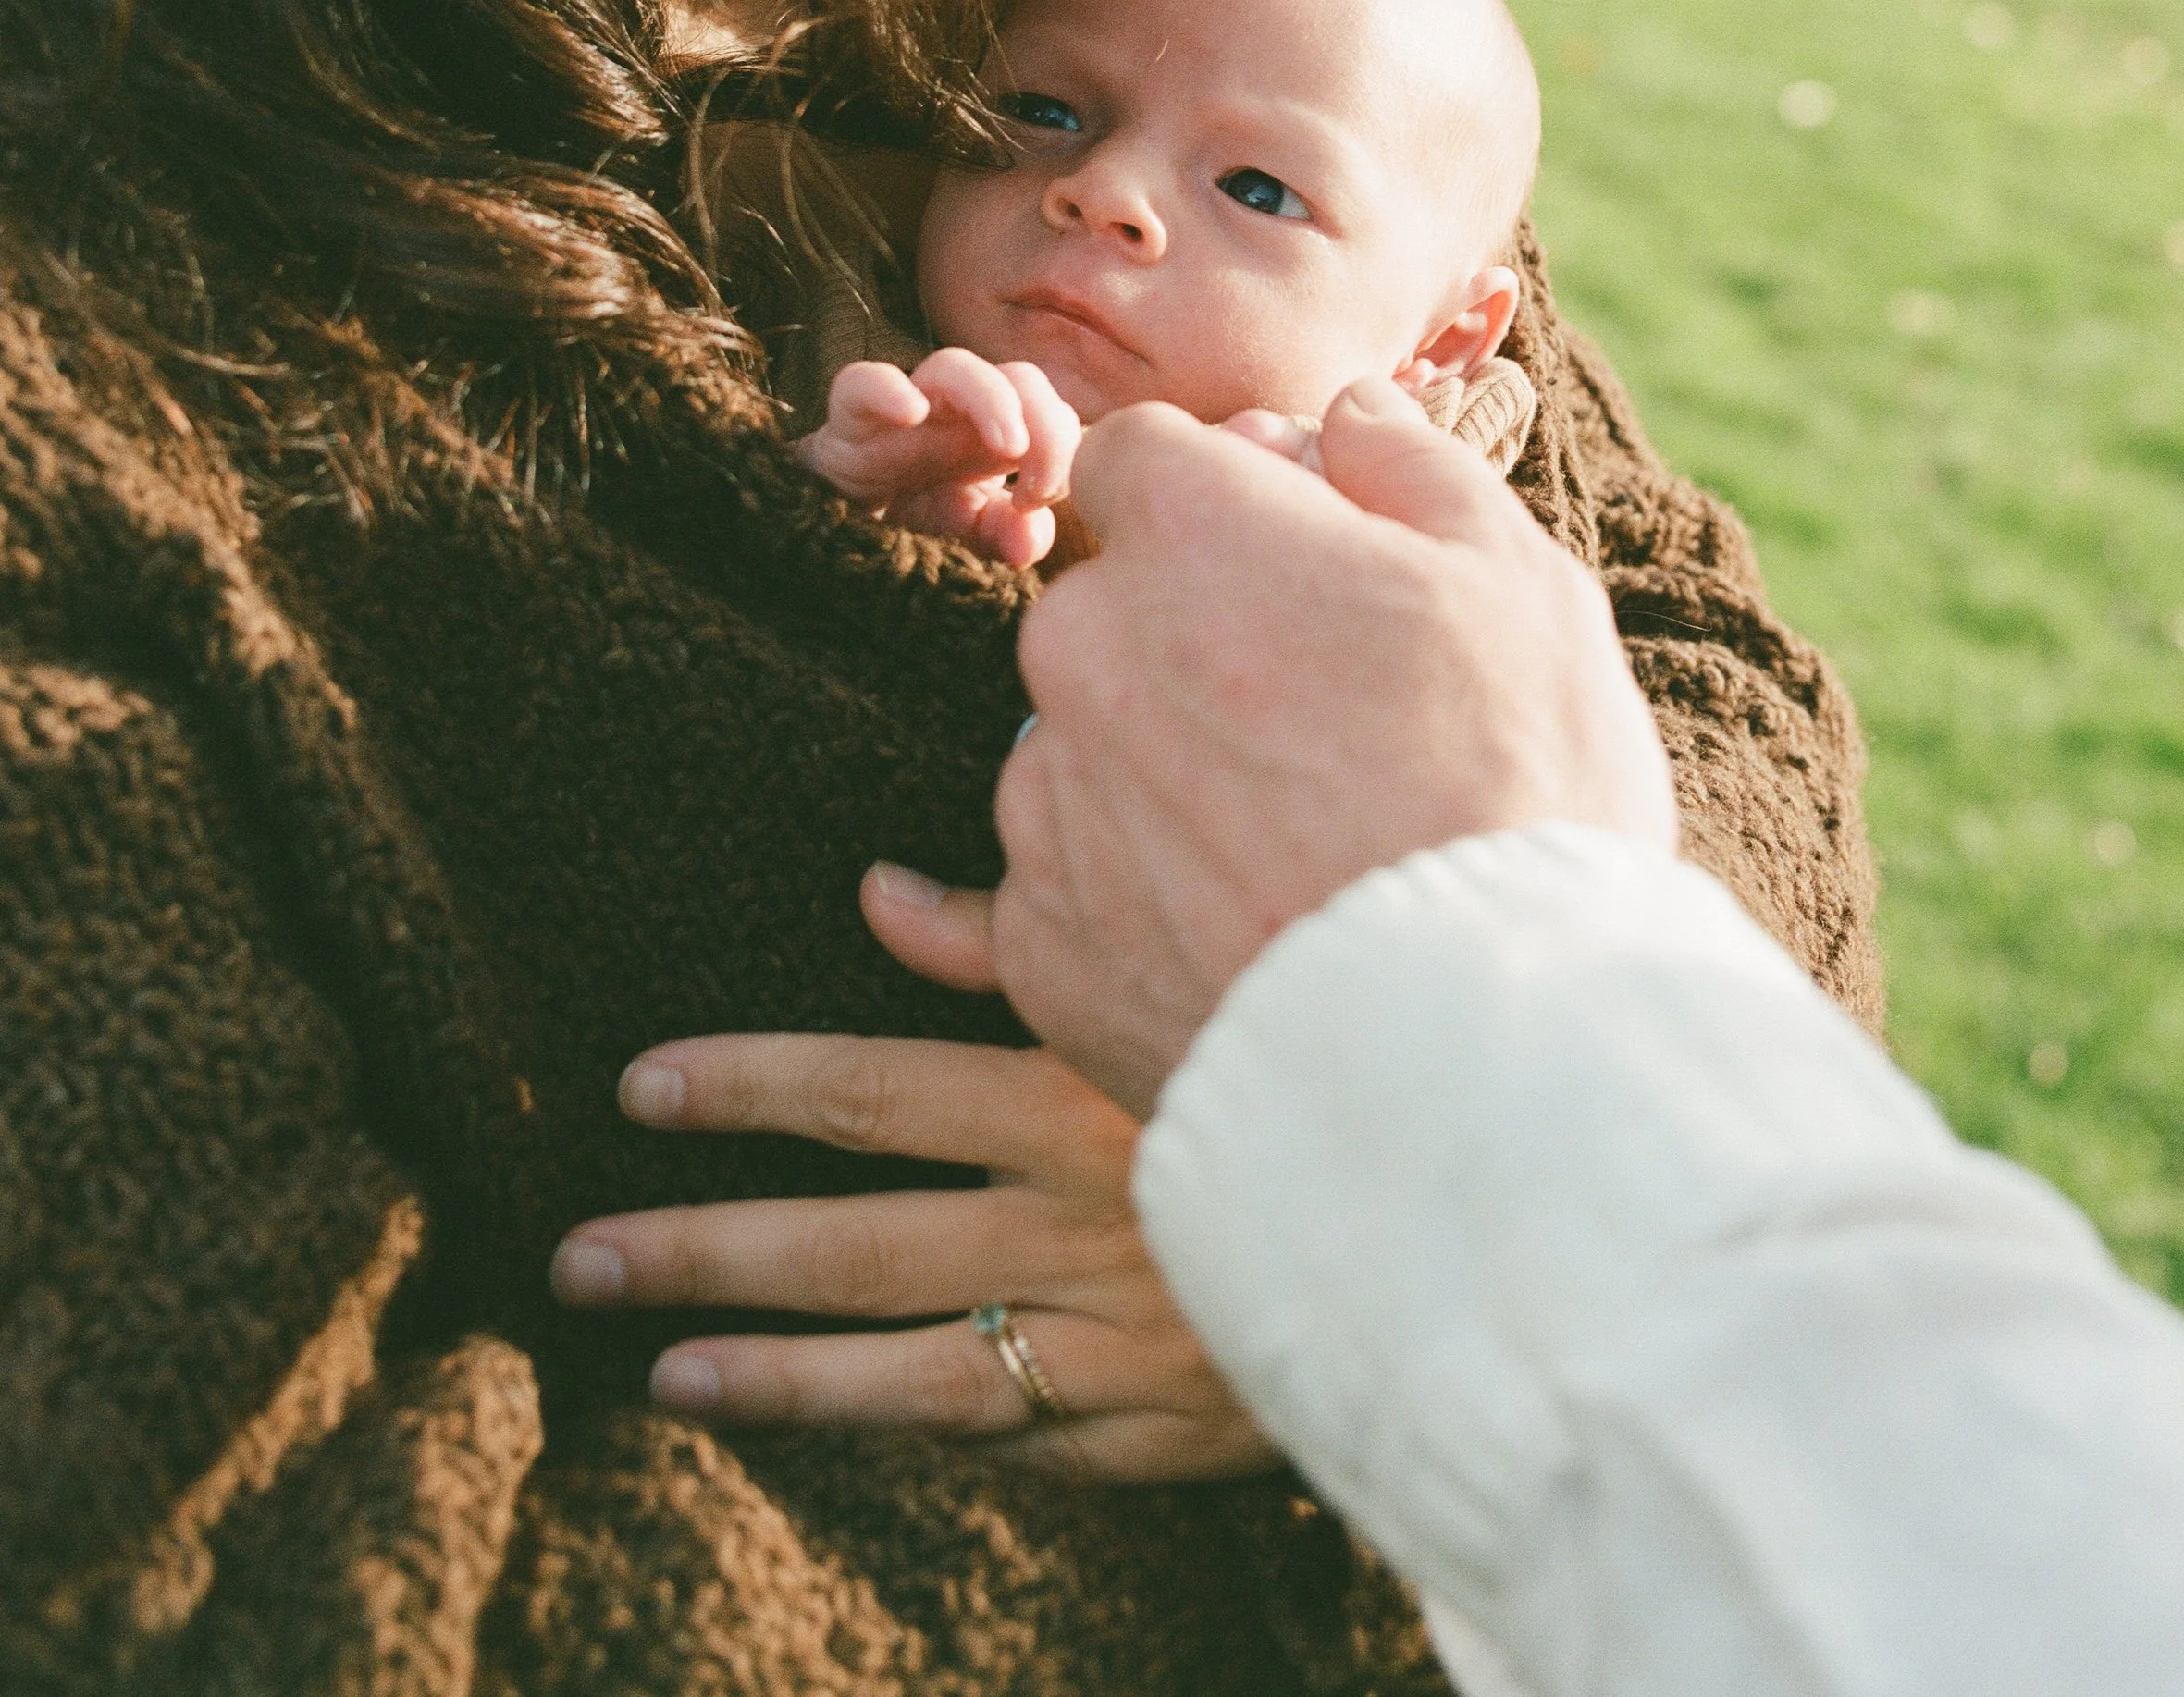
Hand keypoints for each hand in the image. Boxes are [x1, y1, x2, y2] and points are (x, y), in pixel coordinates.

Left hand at [547, 871, 1272, 1482]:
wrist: (1458, 1203)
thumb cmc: (1301, 1043)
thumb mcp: (1162, 979)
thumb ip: (1013, 940)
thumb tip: (874, 891)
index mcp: (1069, 1099)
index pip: (870, 1092)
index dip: (746, 1088)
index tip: (640, 1088)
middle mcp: (1071, 1224)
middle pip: (855, 1241)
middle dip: (706, 1250)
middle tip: (577, 1257)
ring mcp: (1108, 1341)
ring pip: (910, 1372)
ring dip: (779, 1376)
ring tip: (664, 1374)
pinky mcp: (1155, 1428)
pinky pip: (1019, 1439)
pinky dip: (928, 1435)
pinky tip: (843, 1432)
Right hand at [797, 348, 1081, 567]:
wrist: (827, 522)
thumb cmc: (908, 517)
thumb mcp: (964, 534)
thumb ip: (1004, 533)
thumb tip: (1031, 538)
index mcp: (996, 436)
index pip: (1054, 414)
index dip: (1065, 449)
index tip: (1045, 500)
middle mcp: (958, 412)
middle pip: (1019, 378)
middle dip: (1046, 421)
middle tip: (1041, 486)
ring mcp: (906, 407)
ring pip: (955, 367)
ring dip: (993, 401)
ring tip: (1010, 448)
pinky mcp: (849, 415)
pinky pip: (863, 382)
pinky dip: (887, 390)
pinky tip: (908, 413)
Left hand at [990, 375, 1678, 1114]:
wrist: (1472, 1061)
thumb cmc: (1513, 795)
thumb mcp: (1519, 584)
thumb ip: (1414, 467)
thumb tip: (1347, 408)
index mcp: (1192, 534)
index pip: (1143, 455)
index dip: (1223, 495)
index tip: (1294, 558)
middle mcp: (1085, 648)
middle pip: (1109, 604)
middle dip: (1191, 635)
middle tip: (1322, 720)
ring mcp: (1048, 802)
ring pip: (1082, 744)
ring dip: (1155, 768)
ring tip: (1295, 849)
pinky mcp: (1037, 947)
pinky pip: (1043, 893)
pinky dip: (1108, 900)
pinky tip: (1129, 921)